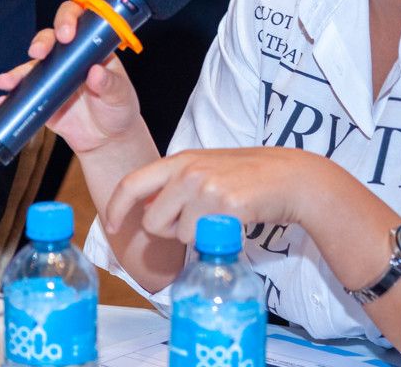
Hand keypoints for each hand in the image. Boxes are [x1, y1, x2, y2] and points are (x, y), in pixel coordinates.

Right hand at [0, 0, 142, 154]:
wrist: (106, 140)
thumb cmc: (118, 108)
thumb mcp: (120, 95)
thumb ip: (111, 84)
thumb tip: (95, 72)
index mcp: (92, 48)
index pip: (79, 22)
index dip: (69, 20)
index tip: (66, 33)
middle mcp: (69, 57)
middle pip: (50, 38)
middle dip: (42, 42)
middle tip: (39, 52)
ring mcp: (53, 76)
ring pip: (32, 65)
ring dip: (19, 70)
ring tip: (8, 80)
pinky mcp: (42, 96)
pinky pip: (24, 92)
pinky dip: (12, 95)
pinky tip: (4, 98)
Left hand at [103, 147, 332, 243]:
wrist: (289, 177)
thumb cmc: (248, 176)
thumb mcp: (206, 167)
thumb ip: (175, 182)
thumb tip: (145, 209)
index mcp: (180, 160)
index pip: (132, 183)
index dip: (117, 208)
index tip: (111, 225)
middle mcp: (188, 172)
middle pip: (152, 221)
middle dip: (169, 230)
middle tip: (196, 220)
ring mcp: (205, 189)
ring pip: (178, 235)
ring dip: (195, 235)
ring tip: (219, 216)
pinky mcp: (224, 207)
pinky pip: (203, 240)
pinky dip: (214, 239)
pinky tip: (233, 221)